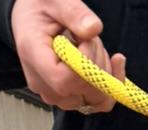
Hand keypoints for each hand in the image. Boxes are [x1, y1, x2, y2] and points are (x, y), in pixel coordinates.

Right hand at [10, 0, 125, 110]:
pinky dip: (112, 83)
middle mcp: (42, 82)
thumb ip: (74, 13)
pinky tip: (116, 62)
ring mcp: (55, 94)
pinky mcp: (69, 97)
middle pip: (81, 90)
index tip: (86, 39)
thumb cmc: (39, 7)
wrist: (31, 17)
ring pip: (94, 98)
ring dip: (104, 70)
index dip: (84, 64)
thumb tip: (93, 29)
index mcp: (32, 55)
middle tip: (88, 36)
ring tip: (90, 44)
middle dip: (97, 61)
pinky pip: (99, 102)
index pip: (63, 80)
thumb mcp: (55, 0)